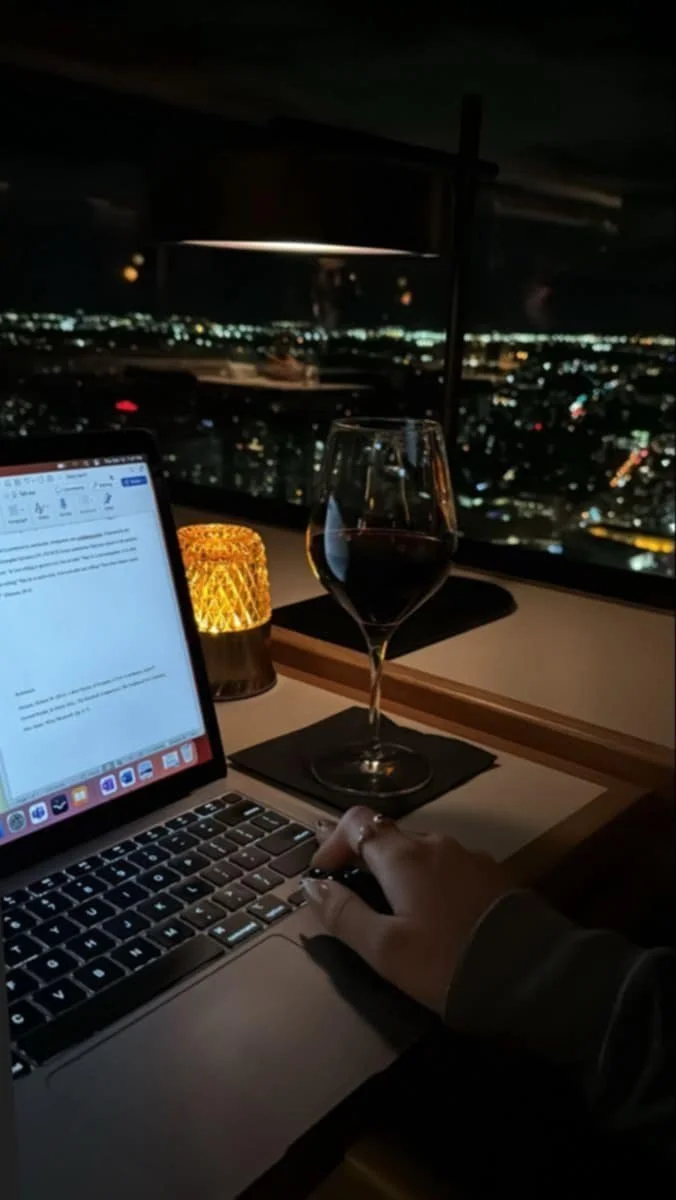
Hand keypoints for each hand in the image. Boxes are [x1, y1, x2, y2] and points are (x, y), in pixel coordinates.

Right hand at [302, 806, 509, 1014]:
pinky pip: (449, 869)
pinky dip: (430, 884)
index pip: (356, 822)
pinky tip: (437, 920)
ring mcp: (469, 857)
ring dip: (399, 875)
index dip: (332, 843)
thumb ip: (343, 914)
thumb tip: (312, 885)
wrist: (532, 975)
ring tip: (397, 916)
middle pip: (388, 838)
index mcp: (404, 856)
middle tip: (355, 903)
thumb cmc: (447, 963)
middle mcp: (436, 844)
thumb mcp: (385, 949)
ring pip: (420, 854)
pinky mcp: (493, 876)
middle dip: (365, 863)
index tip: (324, 877)